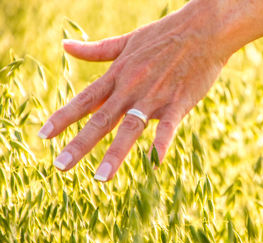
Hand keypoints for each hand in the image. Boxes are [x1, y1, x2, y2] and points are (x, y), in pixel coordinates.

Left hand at [38, 2, 226, 181]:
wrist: (202, 30)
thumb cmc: (165, 35)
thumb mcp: (127, 41)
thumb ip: (97, 50)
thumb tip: (66, 46)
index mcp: (119, 74)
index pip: (85, 100)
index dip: (64, 118)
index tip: (44, 136)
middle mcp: (132, 87)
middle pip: (101, 119)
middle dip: (80, 144)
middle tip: (60, 166)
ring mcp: (155, 96)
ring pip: (131, 127)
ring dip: (115, 153)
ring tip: (100, 178)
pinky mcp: (179, 102)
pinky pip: (169, 126)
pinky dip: (161, 142)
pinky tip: (154, 161)